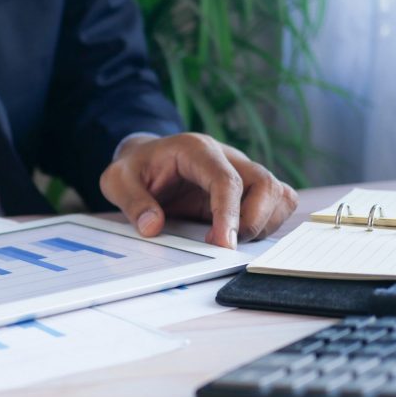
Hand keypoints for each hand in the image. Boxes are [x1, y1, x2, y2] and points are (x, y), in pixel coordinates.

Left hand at [99, 133, 296, 248]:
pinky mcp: (248, 189)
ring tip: (228, 240)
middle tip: (222, 246)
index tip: (223, 244)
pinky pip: (278, 202)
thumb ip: (133, 202)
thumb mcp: (117, 181)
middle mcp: (227, 157)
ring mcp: (242, 171)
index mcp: (197, 150)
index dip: (229, 213)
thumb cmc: (135, 169)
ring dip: (263, 224)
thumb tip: (153, 227)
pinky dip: (268, 223)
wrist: (145, 159)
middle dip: (252, 222)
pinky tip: (240, 235)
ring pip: (278, 194)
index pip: (226, 179)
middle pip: (265, 184)